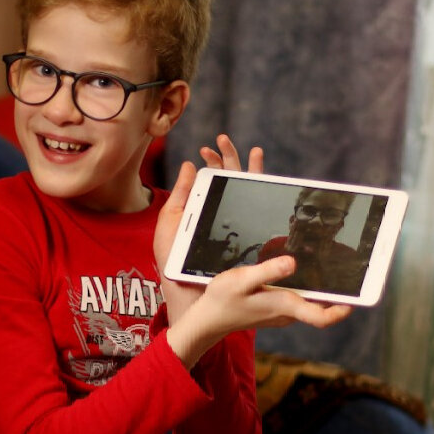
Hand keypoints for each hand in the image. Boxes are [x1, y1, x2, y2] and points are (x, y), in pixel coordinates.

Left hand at [154, 134, 259, 322]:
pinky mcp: (252, 238)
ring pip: (248, 192)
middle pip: (232, 182)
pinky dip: (263, 189)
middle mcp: (224, 217)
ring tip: (248, 148)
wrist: (189, 294)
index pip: (213, 182)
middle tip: (222, 139)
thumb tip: (190, 165)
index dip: (213, 163)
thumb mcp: (169, 225)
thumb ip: (179, 196)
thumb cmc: (176, 264)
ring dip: (246, 167)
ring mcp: (240, 226)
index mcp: (204, 212)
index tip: (206, 148)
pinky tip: (264, 172)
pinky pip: (262, 212)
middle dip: (229, 158)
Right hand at [155, 134, 351, 368]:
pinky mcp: (274, 309)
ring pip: (309, 302)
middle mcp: (288, 313)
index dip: (342, 310)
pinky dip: (304, 288)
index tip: (356, 297)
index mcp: (285, 306)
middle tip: (349, 268)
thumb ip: (267, 271)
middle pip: (321, 306)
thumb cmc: (223, 299)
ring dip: (320, 288)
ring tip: (328, 263)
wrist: (207, 319)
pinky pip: (297, 300)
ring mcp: (282, 313)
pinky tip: (301, 270)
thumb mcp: (242, 280)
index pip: (322, 317)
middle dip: (337, 291)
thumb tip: (293, 263)